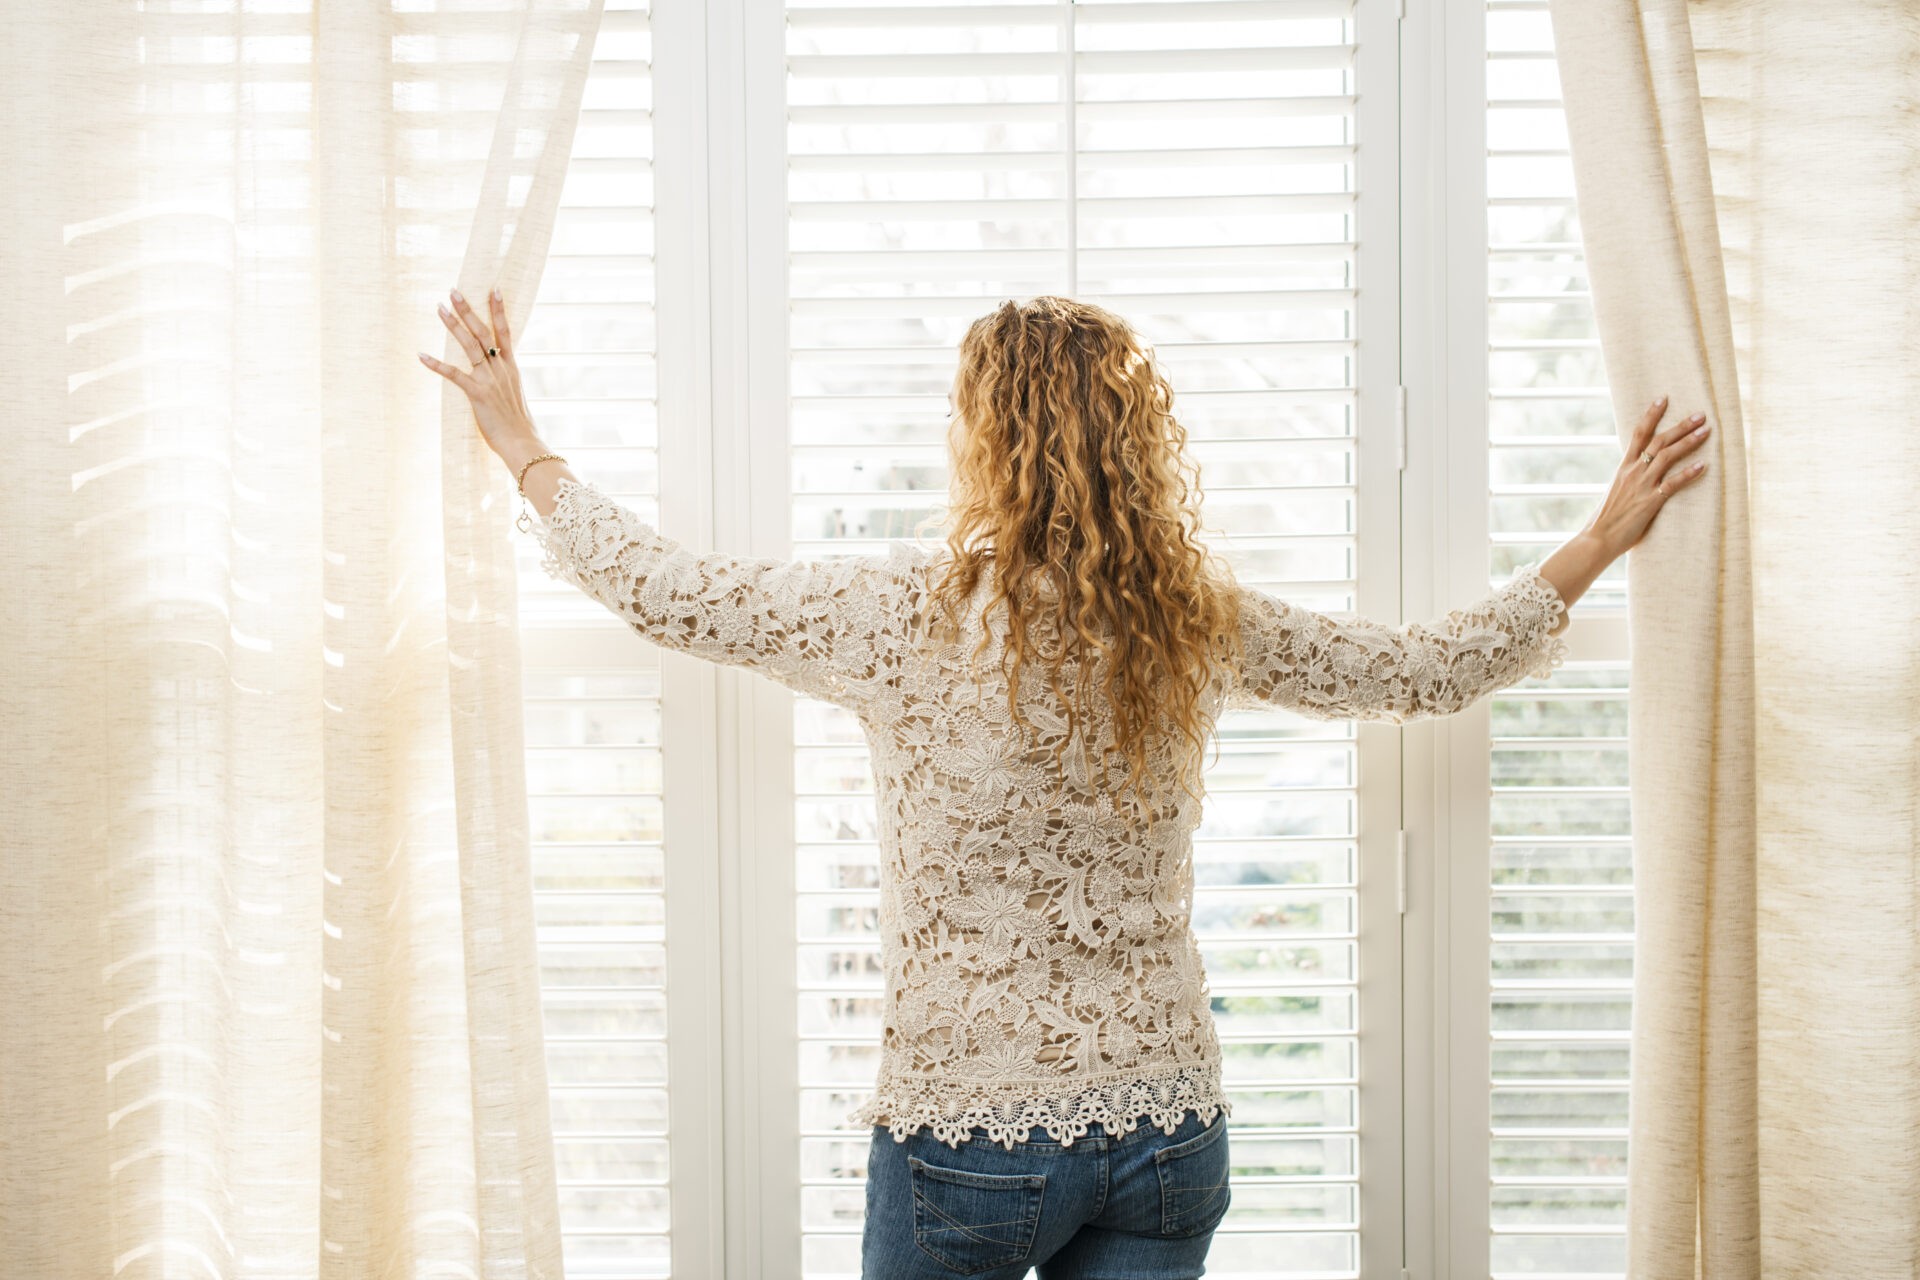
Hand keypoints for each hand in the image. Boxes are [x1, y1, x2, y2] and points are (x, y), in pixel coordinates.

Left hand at [419, 286, 538, 462]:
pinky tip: (421, 355)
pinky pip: (454, 375)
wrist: (522, 443)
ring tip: (440, 308)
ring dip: (454, 325)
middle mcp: (501, 369)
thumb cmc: (519, 426)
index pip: (505, 332)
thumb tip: (500, 378)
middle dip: (468, 310)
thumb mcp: (515, 397)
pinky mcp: (478, 394)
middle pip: (484, 332)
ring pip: (470, 346)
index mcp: (511, 368)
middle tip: (454, 291)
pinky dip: (437, 364)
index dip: (499, 310)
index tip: (493, 289)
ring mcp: (490, 380)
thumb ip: (506, 382)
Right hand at [1586, 395, 1711, 556]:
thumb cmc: (1605, 520)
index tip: (1663, 398)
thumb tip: (1640, 475)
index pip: (1637, 434)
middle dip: (1681, 426)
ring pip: (1667, 456)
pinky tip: (1704, 465)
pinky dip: (1689, 474)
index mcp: (1623, 468)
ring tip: (1706, 431)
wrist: (1597, 539)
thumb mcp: (1616, 493)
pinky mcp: (1650, 502)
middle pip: (1658, 441)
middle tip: (1701, 415)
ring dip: (1688, 442)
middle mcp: (1632, 472)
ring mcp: (1641, 486)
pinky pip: (1672, 484)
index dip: (1651, 415)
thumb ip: (1629, 481)